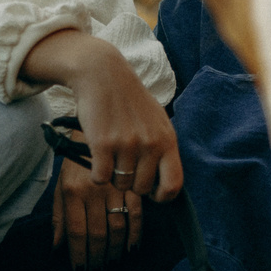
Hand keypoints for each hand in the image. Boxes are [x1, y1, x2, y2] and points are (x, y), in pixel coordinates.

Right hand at [51, 37, 180, 200]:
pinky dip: (96, 174)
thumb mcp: (157, 121)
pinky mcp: (103, 144)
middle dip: (131, 182)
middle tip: (123, 164)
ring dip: (112, 176)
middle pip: (141, 188)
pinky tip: (96, 159)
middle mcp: (150, 144)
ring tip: (110, 156)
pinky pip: (100, 178)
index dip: (162, 196)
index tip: (151, 192)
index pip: (174, 185)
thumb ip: (162, 149)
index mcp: (167, 140)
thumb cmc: (129, 100)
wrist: (103, 74)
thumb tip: (164, 184)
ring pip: (120, 184)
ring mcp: (127, 145)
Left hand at [53, 146, 145, 270]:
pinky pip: (137, 213)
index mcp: (73, 191)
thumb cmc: (75, 163)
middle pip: (98, 233)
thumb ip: (59, 217)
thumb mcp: (61, 186)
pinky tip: (132, 247)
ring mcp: (115, 188)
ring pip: (118, 227)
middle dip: (97, 257)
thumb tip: (57, 247)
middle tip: (97, 270)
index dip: (79, 254)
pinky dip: (136, 233)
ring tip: (112, 262)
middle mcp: (94, 191)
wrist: (95, 130)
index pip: (77, 232)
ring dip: (116, 250)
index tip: (80, 269)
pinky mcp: (132, 184)